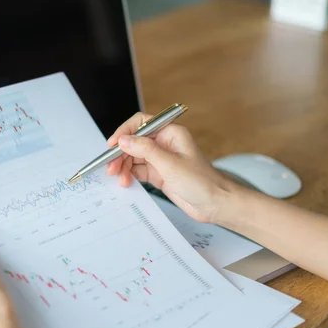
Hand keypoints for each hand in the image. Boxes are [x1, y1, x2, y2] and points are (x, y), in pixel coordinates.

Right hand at [106, 112, 232, 222]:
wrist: (215, 204)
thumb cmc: (202, 182)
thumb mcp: (170, 164)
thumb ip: (145, 150)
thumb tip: (124, 140)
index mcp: (170, 133)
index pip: (141, 123)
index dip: (125, 132)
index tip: (113, 144)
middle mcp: (164, 144)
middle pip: (134, 142)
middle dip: (121, 153)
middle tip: (111, 166)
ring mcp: (161, 159)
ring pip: (133, 157)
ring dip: (123, 166)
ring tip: (118, 177)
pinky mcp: (159, 174)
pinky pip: (138, 170)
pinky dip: (129, 175)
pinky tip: (126, 181)